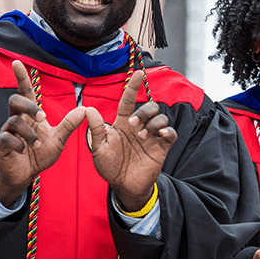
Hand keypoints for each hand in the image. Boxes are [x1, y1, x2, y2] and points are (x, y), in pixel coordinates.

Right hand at [0, 61, 85, 205]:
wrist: (26, 173)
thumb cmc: (40, 153)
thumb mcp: (58, 139)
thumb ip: (69, 124)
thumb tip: (84, 109)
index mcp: (30, 114)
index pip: (25, 91)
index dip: (21, 77)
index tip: (18, 62)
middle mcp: (17, 119)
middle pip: (15, 100)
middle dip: (29, 106)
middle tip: (43, 118)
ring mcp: (7, 131)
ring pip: (14, 122)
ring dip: (30, 134)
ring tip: (38, 145)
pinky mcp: (1, 144)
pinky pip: (5, 138)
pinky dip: (18, 143)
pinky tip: (25, 150)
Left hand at [86, 70, 176, 211]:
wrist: (123, 185)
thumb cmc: (109, 166)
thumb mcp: (98, 148)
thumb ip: (95, 129)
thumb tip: (88, 109)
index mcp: (123, 123)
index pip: (129, 100)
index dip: (133, 86)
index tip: (138, 73)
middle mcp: (139, 126)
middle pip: (150, 107)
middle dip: (144, 111)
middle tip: (134, 124)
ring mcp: (151, 137)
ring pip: (162, 118)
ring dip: (154, 122)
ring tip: (143, 136)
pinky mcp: (161, 147)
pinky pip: (171, 133)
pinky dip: (168, 131)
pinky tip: (161, 135)